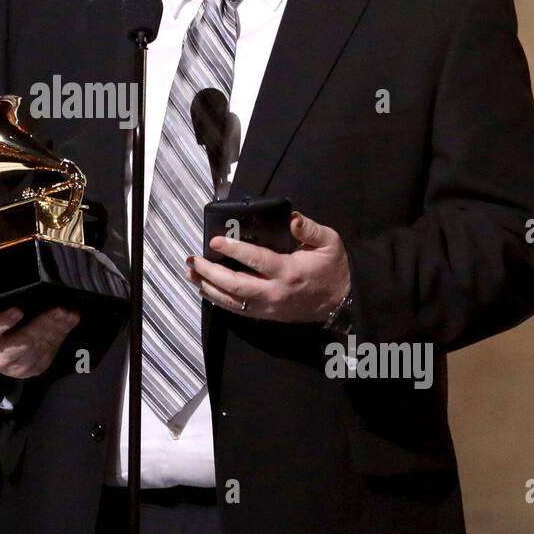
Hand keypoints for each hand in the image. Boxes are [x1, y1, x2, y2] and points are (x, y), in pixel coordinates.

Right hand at [0, 305, 79, 378]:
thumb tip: (21, 285)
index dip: (3, 321)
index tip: (17, 310)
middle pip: (22, 342)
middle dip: (44, 324)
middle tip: (60, 309)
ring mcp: (16, 368)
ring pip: (40, 348)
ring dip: (58, 330)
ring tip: (70, 314)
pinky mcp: (32, 370)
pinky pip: (49, 353)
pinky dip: (61, 336)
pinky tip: (69, 323)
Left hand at [187, 210, 350, 322]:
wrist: (342, 301)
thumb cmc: (333, 267)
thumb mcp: (329, 242)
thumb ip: (309, 229)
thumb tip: (291, 217)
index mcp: (289, 271)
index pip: (256, 260)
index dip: (233, 249)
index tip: (215, 240)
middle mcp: (275, 292)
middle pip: (235, 285)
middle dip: (210, 272)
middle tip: (192, 259)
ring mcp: (269, 308)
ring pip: (232, 301)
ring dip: (208, 287)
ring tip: (190, 274)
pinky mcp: (267, 316)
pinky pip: (237, 310)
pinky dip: (219, 300)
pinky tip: (205, 290)